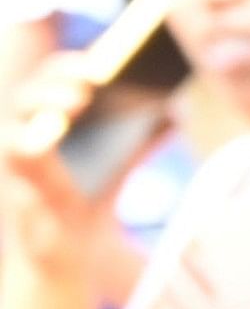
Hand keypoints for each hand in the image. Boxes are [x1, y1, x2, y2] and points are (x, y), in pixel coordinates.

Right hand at [0, 59, 121, 277]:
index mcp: (52, 115)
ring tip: (80, 100)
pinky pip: (14, 149)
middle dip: (64, 75)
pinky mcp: (12, 175)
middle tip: (96, 74)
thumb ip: (142, 139)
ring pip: (22, 110)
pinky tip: (50, 134)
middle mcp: (29, 125)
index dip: (77, 64)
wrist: (67, 251)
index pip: (58, 77)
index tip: (107, 57)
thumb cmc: (87, 201)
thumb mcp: (120, 166)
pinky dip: (29, 140)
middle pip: (39, 86)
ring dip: (48, 100)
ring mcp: (16, 148)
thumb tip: (175, 112)